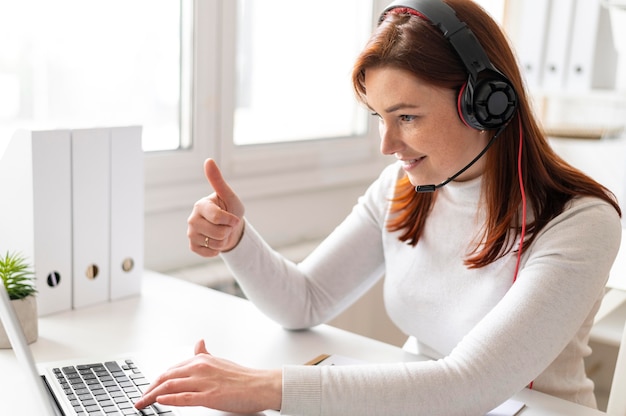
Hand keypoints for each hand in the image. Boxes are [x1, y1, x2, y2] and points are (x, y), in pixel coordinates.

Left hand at [134, 340, 281, 412]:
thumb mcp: (221, 361)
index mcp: (202, 360)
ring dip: (152, 395)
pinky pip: (184, 397)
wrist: (261, 385)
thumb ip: (205, 354)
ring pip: (170, 386)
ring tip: (142, 403)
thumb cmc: (243, 377)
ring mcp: (204, 382)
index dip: (157, 380)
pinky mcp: (209, 396)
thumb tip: (198, 342)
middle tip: (140, 398)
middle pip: (166, 377)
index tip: (148, 389)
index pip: (171, 369)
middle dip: (149, 388)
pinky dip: (169, 399)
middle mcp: (200, 368)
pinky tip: (159, 401)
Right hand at [188, 159, 244, 256]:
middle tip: (226, 225)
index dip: (231, 220)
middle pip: (218, 233)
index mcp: (200, 205)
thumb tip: (208, 160)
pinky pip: (209, 253)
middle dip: (228, 231)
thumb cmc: (230, 209)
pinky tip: (215, 241)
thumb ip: (218, 181)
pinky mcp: (193, 246)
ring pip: (215, 244)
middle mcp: (192, 219)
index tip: (234, 217)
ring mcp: (191, 233)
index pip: (218, 217)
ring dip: (223, 241)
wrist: (230, 228)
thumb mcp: (229, 195)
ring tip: (221, 232)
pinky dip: (217, 250)